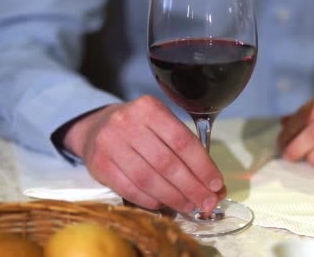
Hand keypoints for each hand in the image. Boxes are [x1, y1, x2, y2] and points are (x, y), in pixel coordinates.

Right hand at [61, 95, 224, 212]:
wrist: (97, 127)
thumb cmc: (140, 128)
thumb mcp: (162, 123)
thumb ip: (186, 148)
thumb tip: (213, 184)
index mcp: (149, 108)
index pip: (182, 141)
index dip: (202, 166)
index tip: (216, 184)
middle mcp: (127, 123)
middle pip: (166, 163)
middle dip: (191, 187)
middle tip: (207, 202)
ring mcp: (109, 144)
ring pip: (148, 179)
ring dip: (174, 197)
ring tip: (190, 205)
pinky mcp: (99, 165)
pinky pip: (130, 189)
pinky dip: (152, 201)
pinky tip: (166, 205)